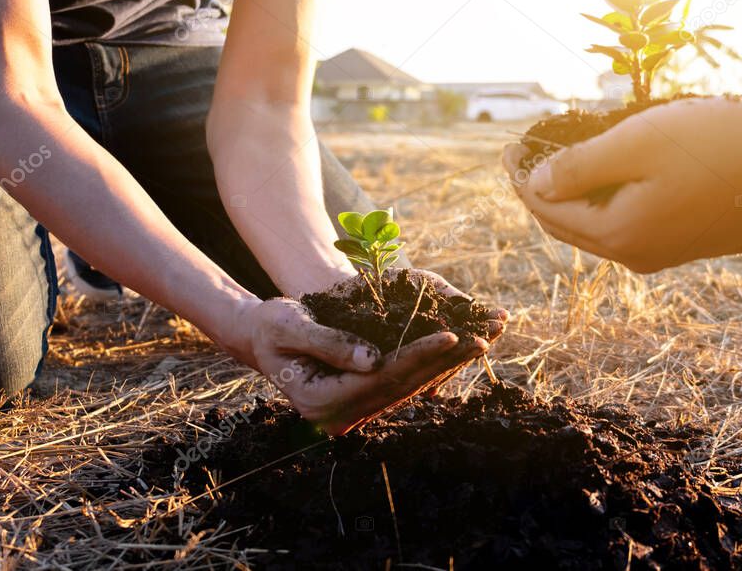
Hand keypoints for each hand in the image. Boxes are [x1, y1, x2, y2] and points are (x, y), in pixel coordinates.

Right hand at [240, 273, 506, 435]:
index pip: (382, 377)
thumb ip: (331, 344)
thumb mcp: (291, 326)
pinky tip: (457, 349)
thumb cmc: (270, 326)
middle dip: (444, 360)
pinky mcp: (363, 398)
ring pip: (408, 386)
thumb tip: (373, 360)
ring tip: (480, 341)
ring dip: (445, 364)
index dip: (420, 354)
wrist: (259, 337)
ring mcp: (353, 411)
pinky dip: (431, 364)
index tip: (452, 334)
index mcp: (322, 401)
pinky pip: (403, 382)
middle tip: (482, 338)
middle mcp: (340, 415)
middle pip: (402, 385)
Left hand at [504, 96, 741, 272]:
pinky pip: (634, 223)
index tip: (507, 147)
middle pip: (570, 226)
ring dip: (579, 196)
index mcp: (618, 236)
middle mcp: (639, 255)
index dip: (520, 178)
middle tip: (526, 157)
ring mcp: (669, 253)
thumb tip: (536, 186)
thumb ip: (579, 167)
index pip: (546, 211)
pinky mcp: (694, 241)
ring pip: (603, 226)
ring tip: (566, 159)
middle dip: (542, 192)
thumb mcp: (638, 143)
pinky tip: (618, 172)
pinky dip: (613, 199)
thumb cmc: (723, 147)